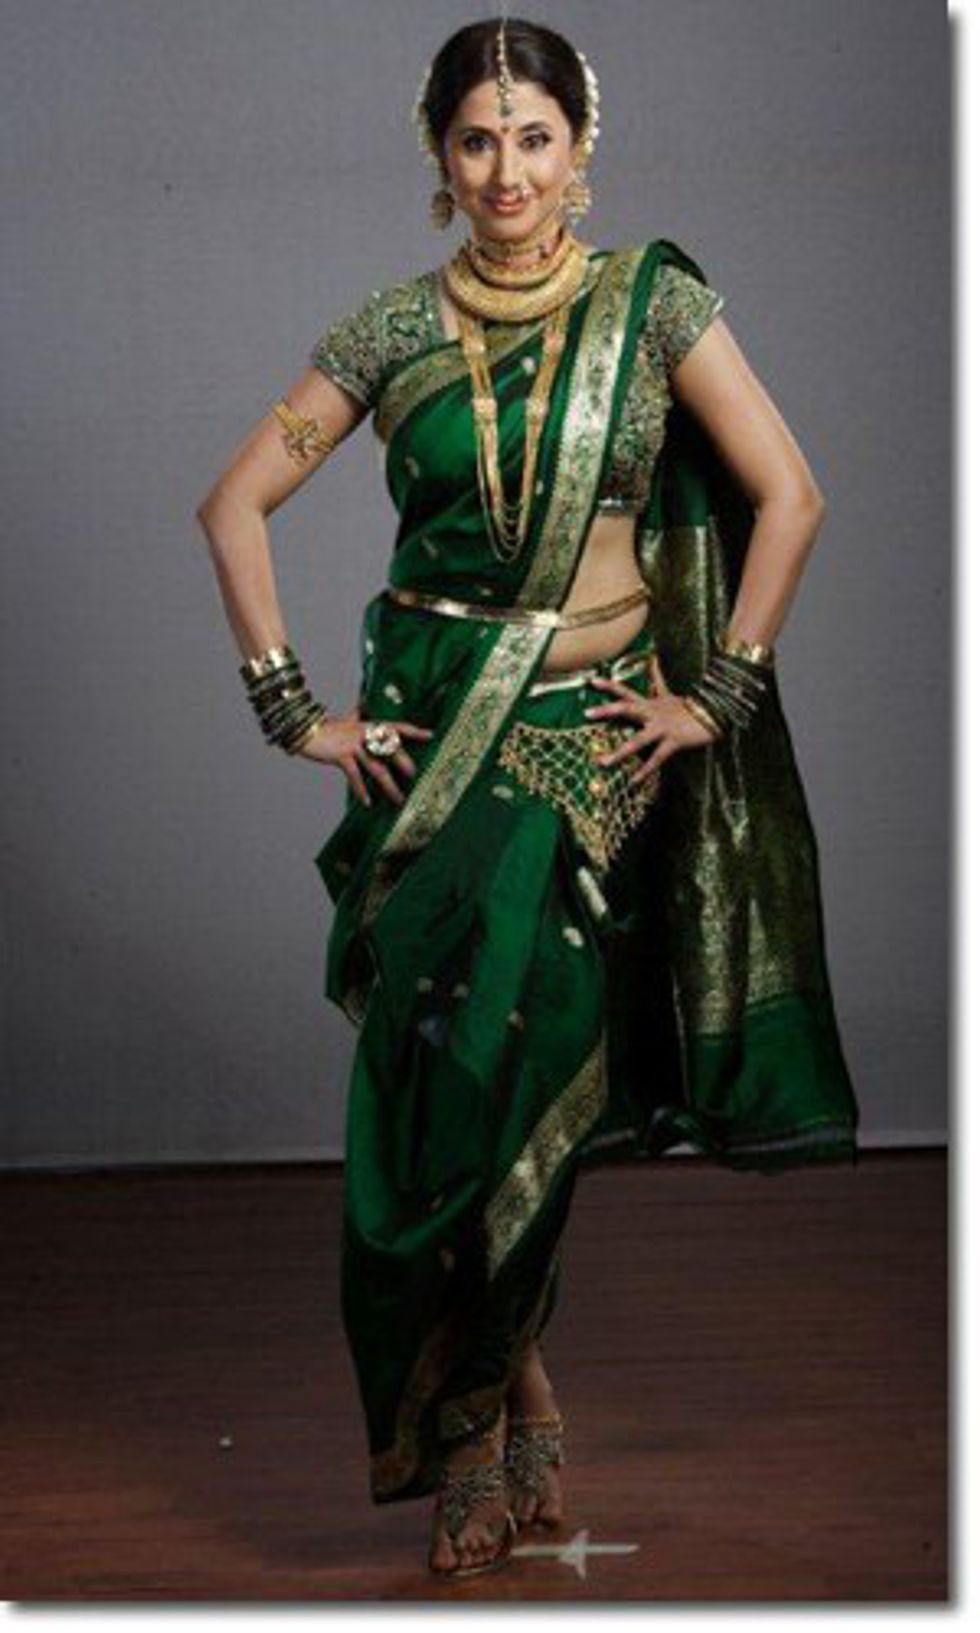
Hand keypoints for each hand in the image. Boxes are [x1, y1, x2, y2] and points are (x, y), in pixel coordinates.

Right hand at [295, 705, 434, 807]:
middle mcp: (363, 733)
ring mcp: (352, 745)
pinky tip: (368, 803)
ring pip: (376, 767)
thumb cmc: (326, 727)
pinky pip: (355, 776)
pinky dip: (361, 790)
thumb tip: (365, 703)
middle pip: (390, 749)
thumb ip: (358, 712)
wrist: (304, 731)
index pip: (395, 726)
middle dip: (404, 763)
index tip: (431, 735)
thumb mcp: (346, 719)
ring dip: (389, 786)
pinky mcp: (341, 756)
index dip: (413, 731)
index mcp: (368, 724)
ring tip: (399, 799)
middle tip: (416, 777)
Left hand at [583, 653, 717, 781]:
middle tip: (586, 713)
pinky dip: (645, 771)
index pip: (626, 691)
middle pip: (626, 709)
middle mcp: (652, 713)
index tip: (592, 681)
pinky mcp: (673, 741)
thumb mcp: (670, 693)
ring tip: (603, 763)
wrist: (714, 714)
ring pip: (637, 741)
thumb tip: (652, 658)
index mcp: (650, 703)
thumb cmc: (689, 707)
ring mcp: (662, 727)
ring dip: (619, 753)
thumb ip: (658, 678)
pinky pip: (656, 758)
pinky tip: (634, 780)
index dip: (609, 686)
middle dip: (606, 711)